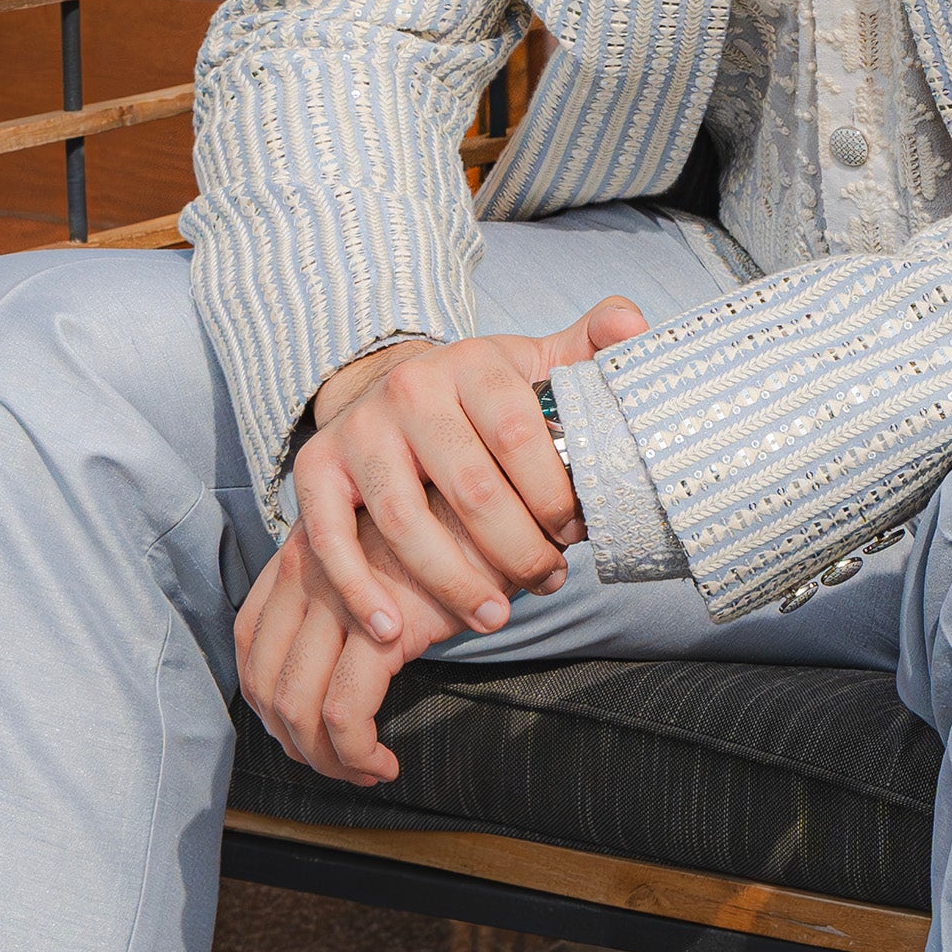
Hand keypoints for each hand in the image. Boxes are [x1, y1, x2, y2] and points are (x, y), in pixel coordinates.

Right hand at [231, 301, 649, 789]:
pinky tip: (390, 629)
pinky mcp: (316, 468)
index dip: (555, 496)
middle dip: (518, 550)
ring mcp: (359, 430)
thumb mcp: (534, 362)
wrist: (387, 385)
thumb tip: (634, 322)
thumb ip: (587, 346)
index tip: (576, 534)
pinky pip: (331, 538)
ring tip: (495, 618)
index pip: (522, 435)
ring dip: (455, 584)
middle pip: (472, 490)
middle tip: (548, 582)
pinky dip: (358, 589)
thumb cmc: (480, 395)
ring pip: (407, 524)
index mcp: (474, 363)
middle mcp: (411, 390)